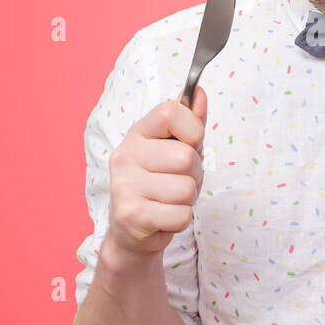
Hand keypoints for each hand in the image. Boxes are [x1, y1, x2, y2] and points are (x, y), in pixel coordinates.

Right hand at [106, 85, 207, 260]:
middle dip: (194, 174)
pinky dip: (180, 220)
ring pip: (186, 188)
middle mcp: (125, 156)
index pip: (171, 112)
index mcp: (137, 134)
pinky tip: (163, 218)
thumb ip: (190, 122)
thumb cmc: (159, 185)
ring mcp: (124, 186)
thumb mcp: (174, 148)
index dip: (193, 130)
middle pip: (186, 157)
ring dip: (187, 200)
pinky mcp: (132, 216)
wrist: (132, 231)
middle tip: (176, 182)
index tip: (188, 144)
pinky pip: (181, 215)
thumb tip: (199, 92)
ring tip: (169, 201)